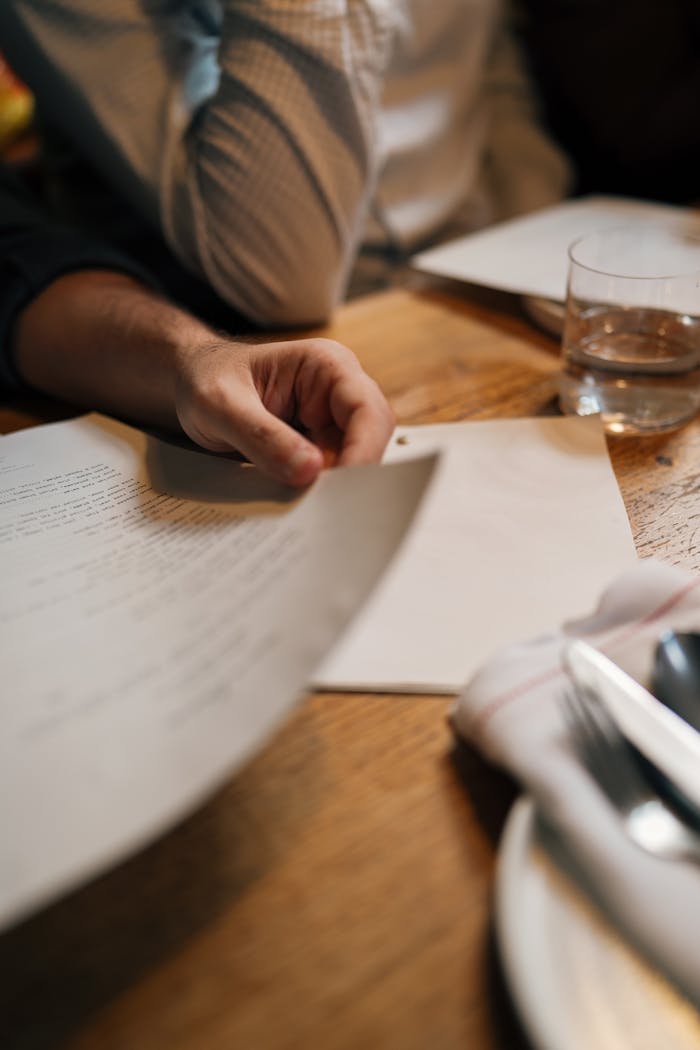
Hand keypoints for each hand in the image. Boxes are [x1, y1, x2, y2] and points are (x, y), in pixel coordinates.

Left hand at [174, 337, 394, 485]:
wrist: (190, 382)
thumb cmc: (205, 379)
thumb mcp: (220, 404)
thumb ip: (261, 435)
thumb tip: (308, 470)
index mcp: (325, 365)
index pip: (365, 408)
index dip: (363, 449)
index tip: (345, 486)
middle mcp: (337, 391)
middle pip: (371, 438)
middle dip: (353, 472)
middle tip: (327, 507)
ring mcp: (330, 420)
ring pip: (355, 460)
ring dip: (335, 486)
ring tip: (307, 509)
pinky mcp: (318, 446)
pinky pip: (331, 473)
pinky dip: (319, 491)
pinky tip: (299, 505)